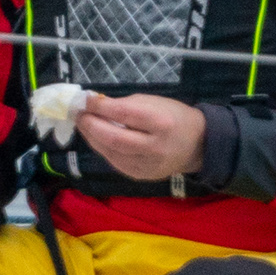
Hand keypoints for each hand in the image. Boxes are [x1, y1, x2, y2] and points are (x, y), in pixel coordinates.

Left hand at [74, 93, 206, 183]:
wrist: (197, 145)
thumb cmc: (175, 116)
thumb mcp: (155, 102)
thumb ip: (126, 104)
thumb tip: (96, 105)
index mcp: (161, 122)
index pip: (123, 113)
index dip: (100, 106)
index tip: (85, 99)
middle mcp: (154, 147)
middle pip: (113, 138)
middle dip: (90, 125)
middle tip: (78, 114)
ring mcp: (147, 165)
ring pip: (110, 152)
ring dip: (92, 137)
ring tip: (83, 125)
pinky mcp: (140, 175)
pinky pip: (115, 161)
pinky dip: (102, 149)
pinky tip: (96, 139)